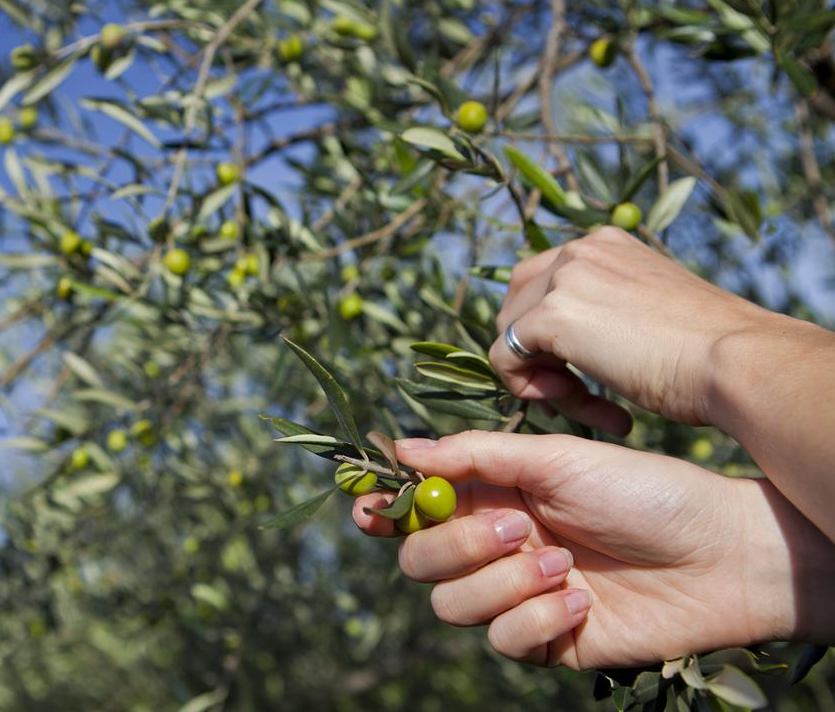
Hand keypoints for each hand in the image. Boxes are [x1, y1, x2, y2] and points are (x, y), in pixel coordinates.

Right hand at [350, 431, 834, 668]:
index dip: (386, 511)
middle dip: (457, 545)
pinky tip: (582, 597)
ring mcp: (517, 594)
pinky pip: (501, 640)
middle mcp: (495, 545)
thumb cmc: (644, 490)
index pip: (416, 509)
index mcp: (492, 495)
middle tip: (516, 527)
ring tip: (563, 561)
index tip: (369, 511)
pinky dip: (535, 617)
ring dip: (504, 583)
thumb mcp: (557, 458)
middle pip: (420, 562)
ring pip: (453, 605)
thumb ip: (475, 455)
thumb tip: (401, 450)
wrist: (720, 553)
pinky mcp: (544, 639)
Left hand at [489, 226, 770, 433]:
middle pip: (515, 305)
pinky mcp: (552, 315)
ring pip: (509, 335)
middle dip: (534, 355)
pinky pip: (505, 359)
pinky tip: (585, 408)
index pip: (542, 283)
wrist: (738, 361)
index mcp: (606, 245)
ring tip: (588, 408)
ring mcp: (564, 278)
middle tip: (573, 394)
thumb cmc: (710, 353)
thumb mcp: (650, 314)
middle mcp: (580, 249)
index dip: (547, 335)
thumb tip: (572, 337)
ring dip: (539, 379)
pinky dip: (531, 392)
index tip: (583, 372)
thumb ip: (608, 311)